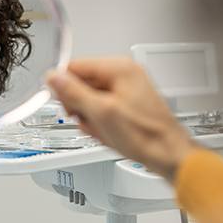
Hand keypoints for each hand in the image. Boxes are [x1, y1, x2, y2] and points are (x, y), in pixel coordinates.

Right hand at [47, 57, 194, 180]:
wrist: (168, 154)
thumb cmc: (145, 135)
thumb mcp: (102, 113)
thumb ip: (74, 93)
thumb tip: (53, 78)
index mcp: (119, 68)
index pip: (75, 67)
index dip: (66, 88)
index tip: (66, 106)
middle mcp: (124, 74)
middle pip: (82, 84)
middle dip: (81, 107)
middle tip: (91, 121)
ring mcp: (127, 89)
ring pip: (91, 99)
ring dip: (91, 118)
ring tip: (104, 131)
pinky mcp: (128, 103)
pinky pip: (102, 109)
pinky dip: (101, 123)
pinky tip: (109, 134)